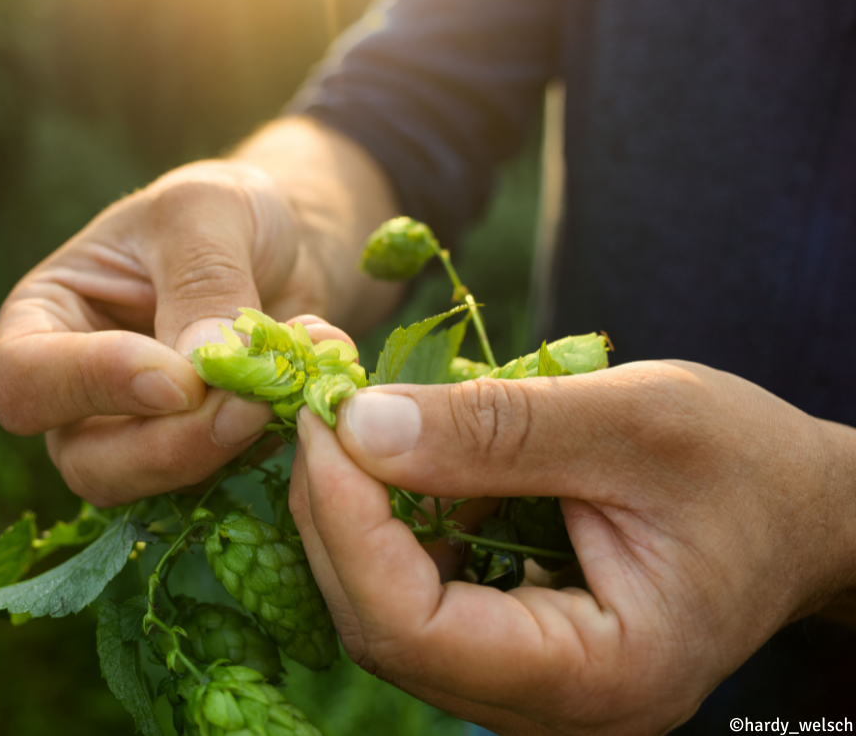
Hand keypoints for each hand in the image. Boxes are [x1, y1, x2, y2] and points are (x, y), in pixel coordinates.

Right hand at [0, 122, 400, 505]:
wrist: (282, 243)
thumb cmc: (220, 211)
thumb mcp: (205, 211)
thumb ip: (199, 282)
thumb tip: (198, 372)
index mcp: (43, 320)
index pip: (23, 382)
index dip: (91, 387)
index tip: (176, 378)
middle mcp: (76, 392)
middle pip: (86, 460)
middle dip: (170, 444)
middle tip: (247, 403)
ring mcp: (134, 434)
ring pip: (150, 488)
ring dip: (222, 452)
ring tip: (283, 389)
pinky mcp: (197, 457)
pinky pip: (221, 480)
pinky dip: (270, 443)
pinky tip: (307, 384)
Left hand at [290, 361, 855, 734]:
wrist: (797, 511)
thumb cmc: (746, 466)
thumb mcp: (637, 422)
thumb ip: (498, 430)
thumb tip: (361, 425)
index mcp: (603, 678)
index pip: (416, 630)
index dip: (349, 524)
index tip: (328, 422)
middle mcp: (556, 711)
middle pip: (385, 634)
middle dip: (336, 517)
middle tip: (324, 414)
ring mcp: (531, 690)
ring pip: (388, 622)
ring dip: (352, 522)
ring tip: (351, 430)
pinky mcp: (515, 653)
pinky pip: (417, 605)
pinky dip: (387, 531)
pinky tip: (391, 467)